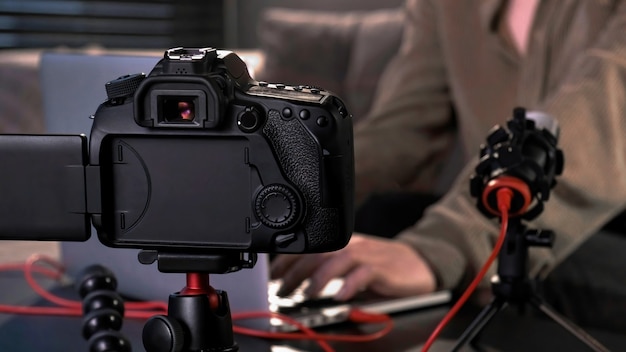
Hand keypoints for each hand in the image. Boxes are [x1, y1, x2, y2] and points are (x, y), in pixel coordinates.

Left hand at [270, 233, 436, 300]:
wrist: (420, 263)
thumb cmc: (384, 266)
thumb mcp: (353, 265)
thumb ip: (330, 270)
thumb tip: (299, 283)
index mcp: (341, 244)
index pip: (308, 247)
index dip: (288, 260)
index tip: (272, 274)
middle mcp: (351, 246)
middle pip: (317, 253)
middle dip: (295, 271)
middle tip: (280, 288)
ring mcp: (367, 256)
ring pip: (336, 261)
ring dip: (318, 278)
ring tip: (305, 293)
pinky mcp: (382, 270)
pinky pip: (363, 275)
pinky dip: (350, 285)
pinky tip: (341, 296)